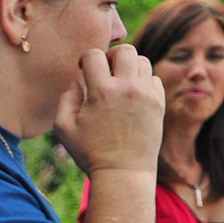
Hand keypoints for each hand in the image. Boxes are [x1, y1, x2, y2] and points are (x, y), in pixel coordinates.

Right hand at [54, 45, 163, 177]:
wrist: (123, 172)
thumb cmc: (89, 152)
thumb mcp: (63, 128)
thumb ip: (65, 99)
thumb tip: (76, 82)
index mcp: (101, 91)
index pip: (95, 55)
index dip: (86, 58)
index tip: (85, 69)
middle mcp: (127, 88)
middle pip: (125, 50)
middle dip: (112, 55)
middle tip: (106, 70)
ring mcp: (146, 94)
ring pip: (142, 61)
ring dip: (129, 67)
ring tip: (121, 83)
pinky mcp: (159, 103)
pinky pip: (153, 79)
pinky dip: (143, 82)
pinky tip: (132, 96)